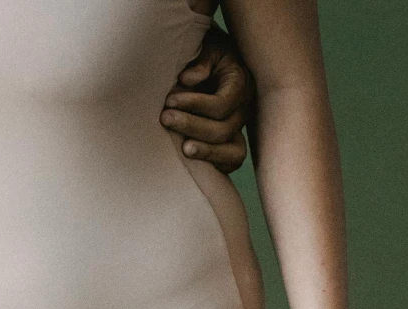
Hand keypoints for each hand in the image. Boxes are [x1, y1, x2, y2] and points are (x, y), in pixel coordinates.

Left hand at [166, 29, 254, 173]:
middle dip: (192, 125)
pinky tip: (192, 160)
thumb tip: (188, 79)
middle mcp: (243, 109)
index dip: (195, 105)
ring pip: (231, 152)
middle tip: (164, 118)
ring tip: (182, 149)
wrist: (208, 62)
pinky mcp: (229, 144)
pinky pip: (231, 162)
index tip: (169, 100)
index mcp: (240, 84)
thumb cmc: (205, 53)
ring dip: (205, 151)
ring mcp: (238, 129)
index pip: (221, 104)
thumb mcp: (207, 46)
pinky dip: (214, 164)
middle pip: (223, 129)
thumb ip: (201, 60)